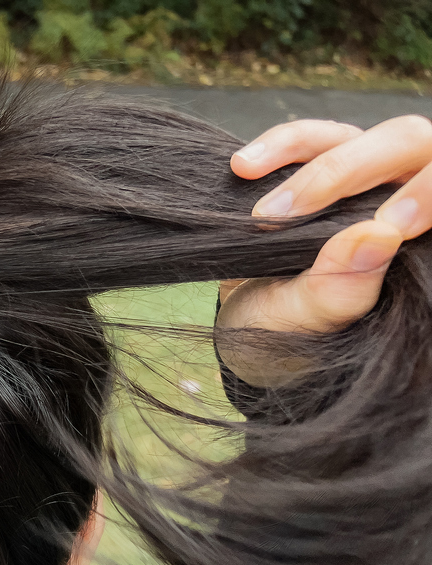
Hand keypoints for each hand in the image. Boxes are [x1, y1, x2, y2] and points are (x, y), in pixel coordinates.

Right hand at [218, 115, 431, 339]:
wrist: (244, 327)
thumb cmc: (285, 337)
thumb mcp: (303, 326)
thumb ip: (341, 291)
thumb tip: (380, 234)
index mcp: (416, 244)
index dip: (430, 192)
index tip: (392, 225)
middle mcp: (400, 202)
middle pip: (408, 145)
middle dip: (351, 171)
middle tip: (289, 215)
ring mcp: (362, 180)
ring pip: (356, 136)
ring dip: (306, 163)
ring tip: (258, 212)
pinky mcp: (320, 164)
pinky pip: (308, 137)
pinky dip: (277, 147)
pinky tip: (242, 168)